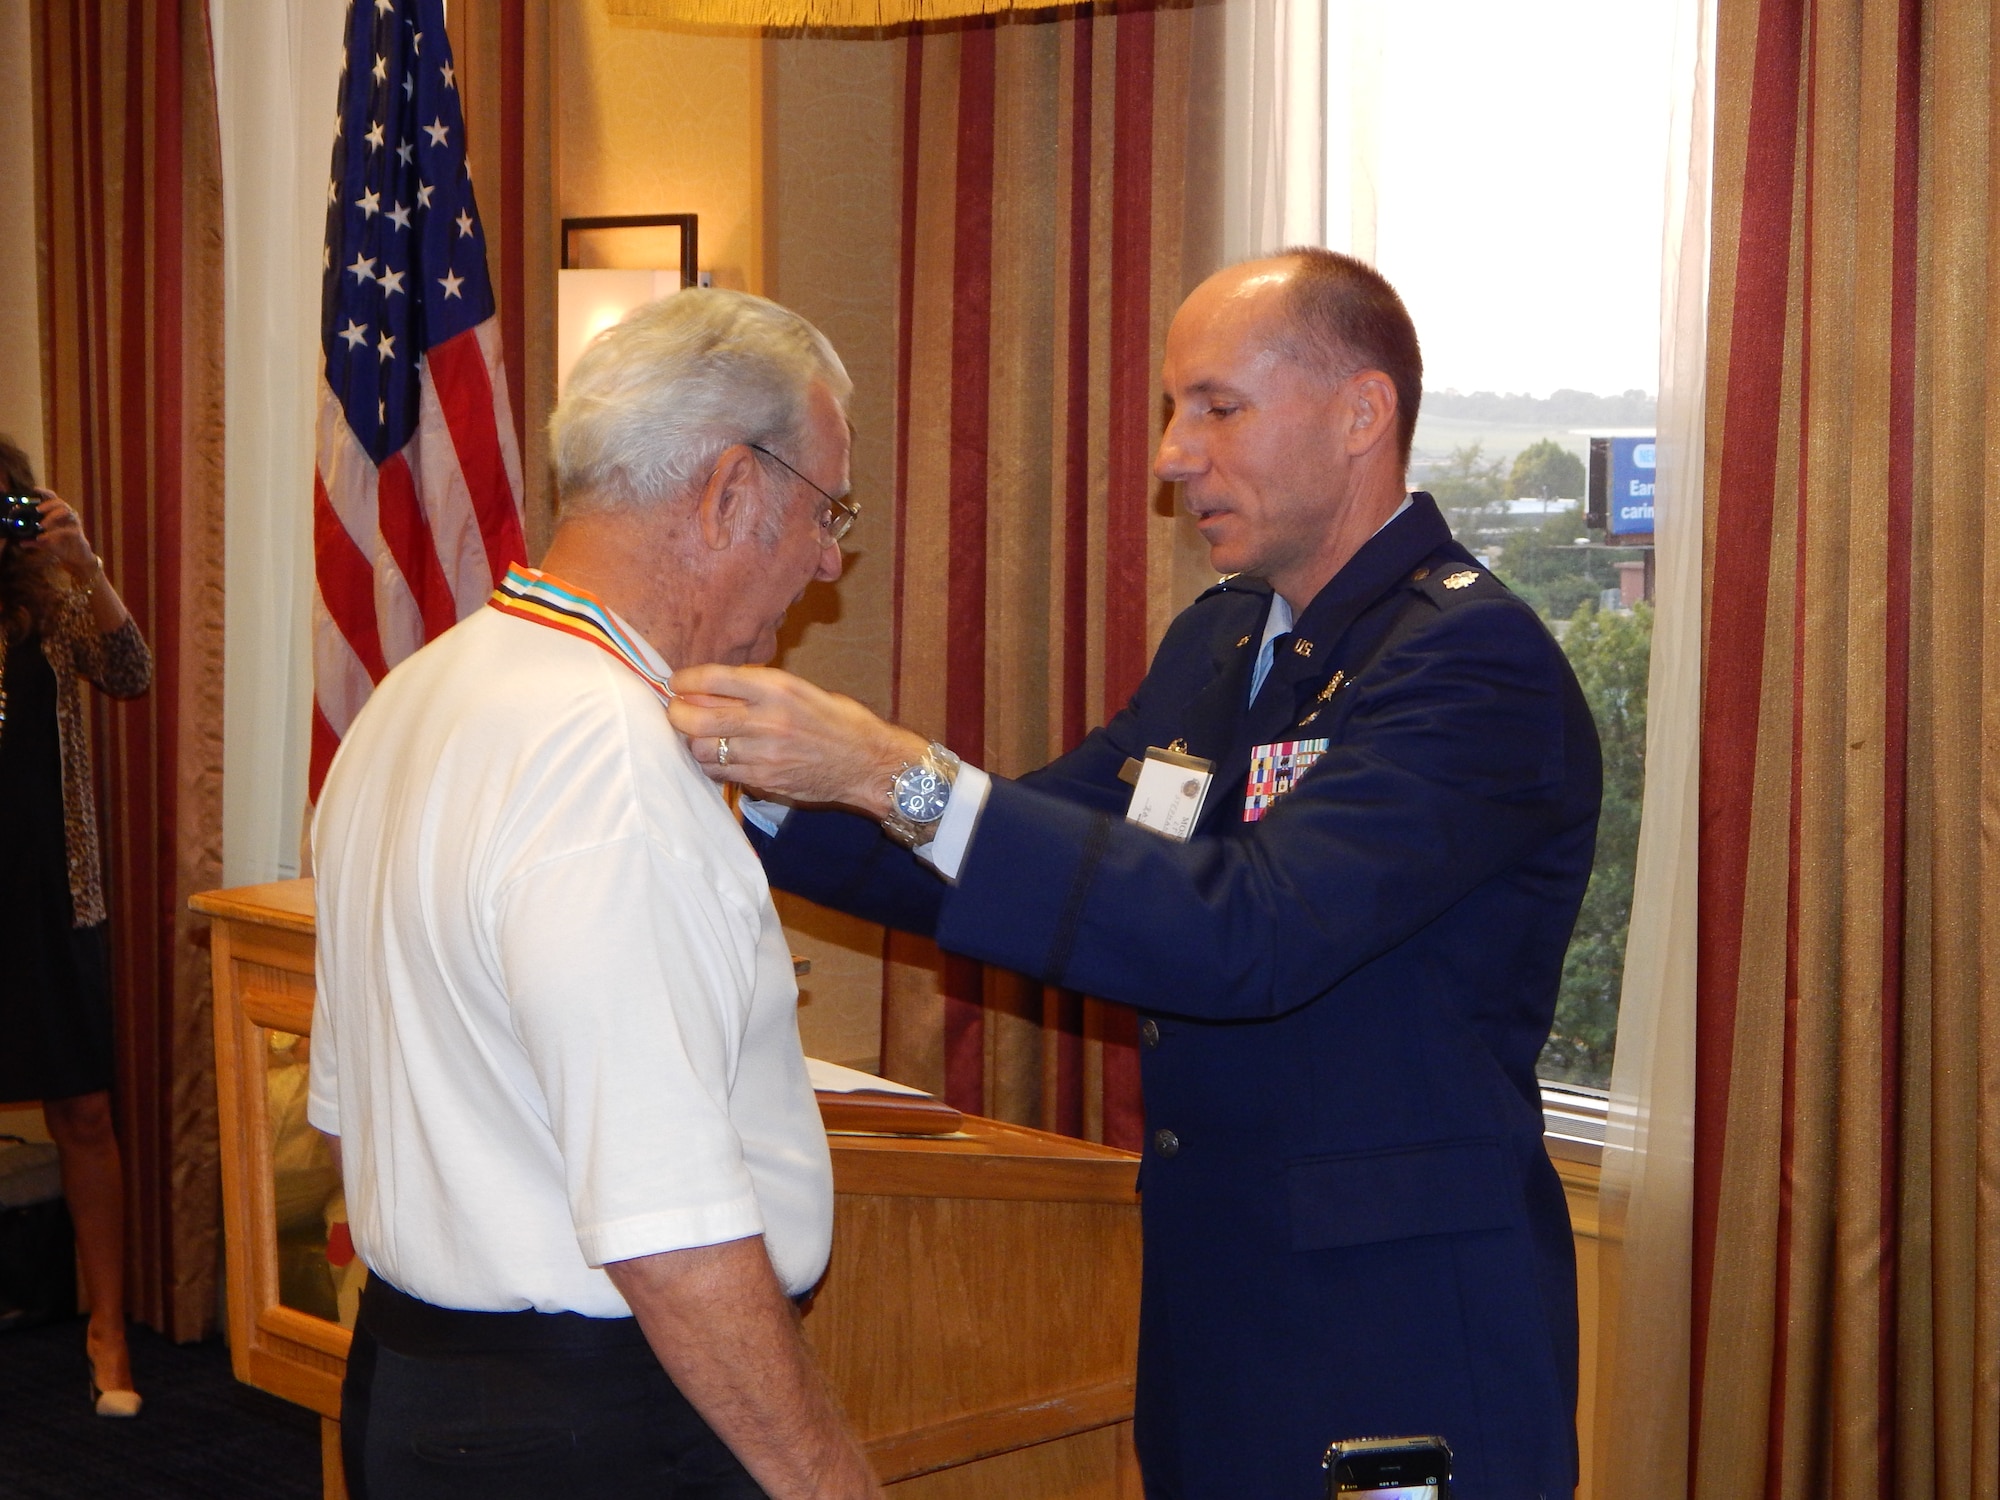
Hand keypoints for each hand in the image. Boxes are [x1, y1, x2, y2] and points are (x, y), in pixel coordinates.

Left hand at [26, 490, 99, 582]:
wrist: (77, 557)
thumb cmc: (62, 545)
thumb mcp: (45, 542)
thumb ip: (34, 540)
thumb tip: (21, 542)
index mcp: (60, 514)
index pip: (54, 499)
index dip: (45, 493)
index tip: (35, 489)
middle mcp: (68, 516)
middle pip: (60, 503)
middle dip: (48, 505)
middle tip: (38, 510)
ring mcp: (74, 523)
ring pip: (66, 512)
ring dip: (53, 517)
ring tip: (42, 525)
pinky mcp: (77, 533)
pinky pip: (67, 530)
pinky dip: (54, 533)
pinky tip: (44, 538)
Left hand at [666, 664, 929, 818]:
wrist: (867, 762)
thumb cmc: (835, 720)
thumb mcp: (799, 689)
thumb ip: (755, 686)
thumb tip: (706, 687)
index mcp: (777, 688)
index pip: (712, 678)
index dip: (685, 680)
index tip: (677, 683)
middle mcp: (768, 720)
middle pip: (696, 717)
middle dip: (677, 714)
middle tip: (677, 712)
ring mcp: (764, 754)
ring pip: (702, 750)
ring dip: (693, 742)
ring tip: (700, 736)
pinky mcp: (764, 781)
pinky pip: (720, 774)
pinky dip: (712, 764)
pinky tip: (720, 757)